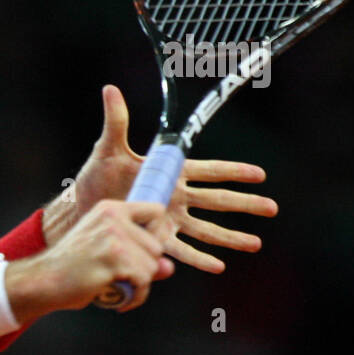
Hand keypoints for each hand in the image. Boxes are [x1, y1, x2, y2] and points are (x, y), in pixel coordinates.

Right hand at [7, 199, 174, 322]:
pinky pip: (143, 282)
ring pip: (152, 266)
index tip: (143, 252)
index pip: (156, 211)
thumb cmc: (73, 269)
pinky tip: (117, 299)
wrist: (43, 281)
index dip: (157, 233)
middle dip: (145, 268)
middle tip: (121, 279)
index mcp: (110, 209)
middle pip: (157, 246)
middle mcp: (113, 218)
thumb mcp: (106, 254)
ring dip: (139, 285)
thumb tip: (169, 268)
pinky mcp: (114, 259)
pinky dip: (135, 296)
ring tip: (117, 289)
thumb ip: (138, 256)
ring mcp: (114, 238)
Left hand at [45, 85, 278, 271]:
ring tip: (255, 244)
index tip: (260, 174)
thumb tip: (110, 89)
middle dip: (245, 204)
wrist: (80, 205)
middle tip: (272, 208)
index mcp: (169, 172)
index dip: (234, 172)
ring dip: (230, 237)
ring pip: (206, 229)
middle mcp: (174, 197)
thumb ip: (116, 121)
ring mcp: (168, 219)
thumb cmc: (96, 176)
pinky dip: (198, 259)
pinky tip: (218, 265)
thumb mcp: (107, 148)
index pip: (209, 171)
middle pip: (217, 201)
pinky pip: (181, 250)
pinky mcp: (155, 238)